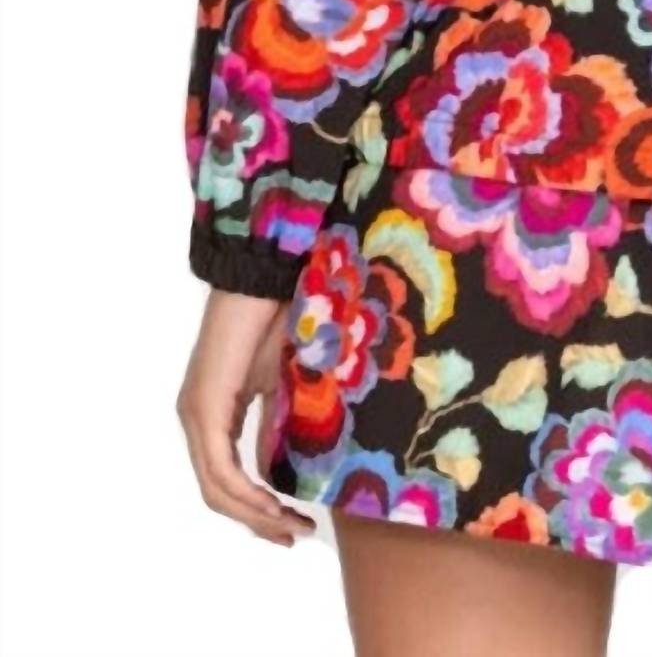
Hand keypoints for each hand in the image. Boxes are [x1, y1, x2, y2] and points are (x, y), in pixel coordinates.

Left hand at [177, 287, 315, 545]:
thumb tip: (276, 467)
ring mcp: (195, 414)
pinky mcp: (203, 407)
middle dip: (258, 521)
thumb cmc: (276, 317)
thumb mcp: (281, 382)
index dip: (256, 511)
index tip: (290, 526)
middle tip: (294, 536)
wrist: (263, 278)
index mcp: (211, 414)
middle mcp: (194, 419)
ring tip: (290, 526)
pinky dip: (246, 492)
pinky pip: (219, 468)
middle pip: (218, 494)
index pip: (224, 480)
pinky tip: (272, 501)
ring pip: (216, 488)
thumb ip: (275, 423)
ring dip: (254, 514)